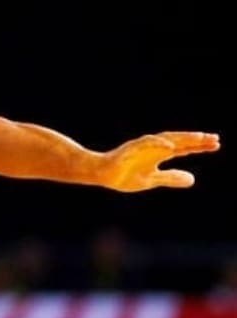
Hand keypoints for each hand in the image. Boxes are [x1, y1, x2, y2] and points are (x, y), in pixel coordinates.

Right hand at [101, 131, 219, 192]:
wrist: (101, 175)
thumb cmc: (124, 175)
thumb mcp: (152, 179)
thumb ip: (170, 178)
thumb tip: (192, 179)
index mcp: (158, 155)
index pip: (182, 148)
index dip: (198, 146)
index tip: (215, 145)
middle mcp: (153, 148)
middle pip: (178, 141)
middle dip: (195, 140)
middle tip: (214, 139)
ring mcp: (142, 147)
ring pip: (165, 139)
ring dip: (182, 138)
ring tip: (198, 138)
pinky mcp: (130, 149)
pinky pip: (146, 144)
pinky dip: (158, 144)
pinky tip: (171, 146)